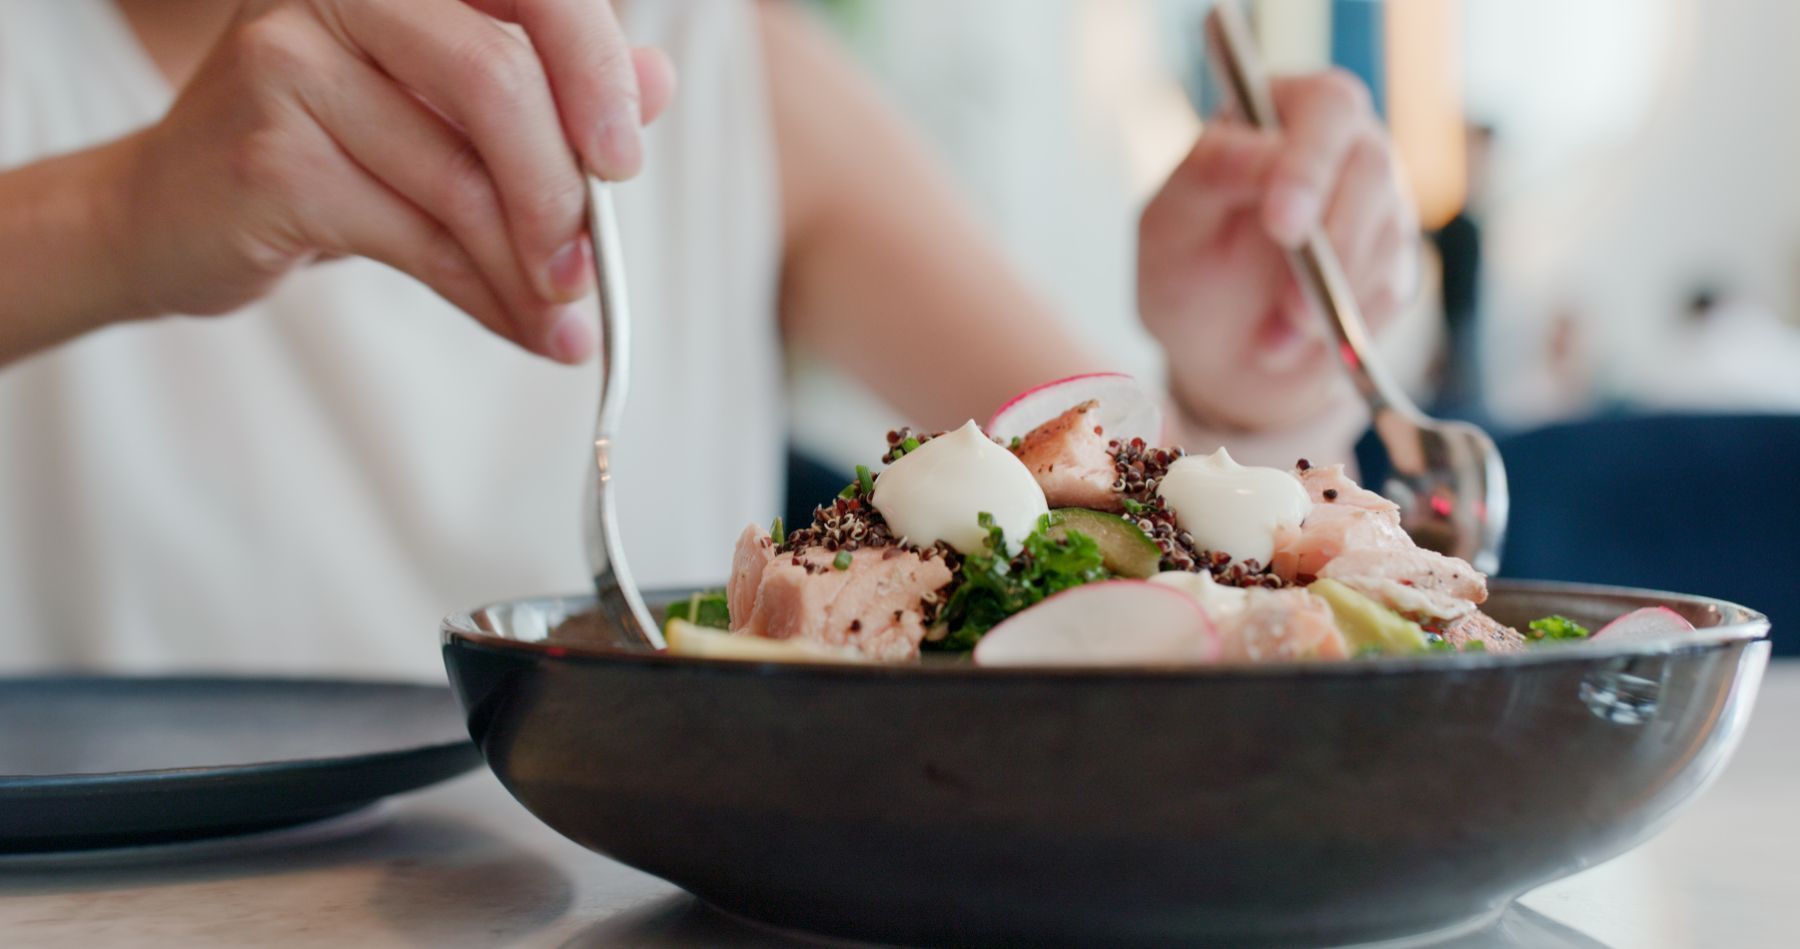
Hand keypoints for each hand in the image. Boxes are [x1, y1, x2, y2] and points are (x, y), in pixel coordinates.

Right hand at [109, 0, 674, 362]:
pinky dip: (485, 296)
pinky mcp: (267, 155)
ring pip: (461, 178)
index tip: (625, 162)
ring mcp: (288, 62)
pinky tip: (522, 328)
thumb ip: (552, 91)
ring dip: (531, 268)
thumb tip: (659, 83)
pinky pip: (417, 239)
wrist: (175, 214)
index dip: (595, 70)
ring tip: (568, 320)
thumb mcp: (449, 112)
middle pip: (496, 80)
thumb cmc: (335, 150)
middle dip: (563, 191)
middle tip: (593, 270)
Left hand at [1138, 69, 1418, 429]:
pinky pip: (1391, 289)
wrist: (1218, 354)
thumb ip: (1208, 173)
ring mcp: (1379, 200)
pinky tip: (1294, 339)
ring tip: (1271, 337)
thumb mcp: (1170, 224)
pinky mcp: (1397, 260)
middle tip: (1290, 304)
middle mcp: (1342, 145)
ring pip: (1387, 234)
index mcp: (1283, 112)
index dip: (1309, 165)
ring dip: (1325, 299)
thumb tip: (1266, 153)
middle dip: (1332, 240)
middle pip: (1373, 165)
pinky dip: (1340, 326)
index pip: (1325, 106)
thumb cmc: (1186, 273)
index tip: (1280, 225)